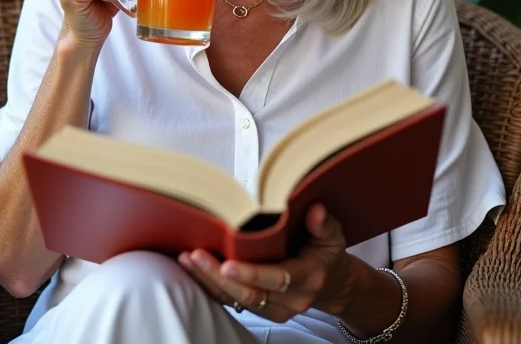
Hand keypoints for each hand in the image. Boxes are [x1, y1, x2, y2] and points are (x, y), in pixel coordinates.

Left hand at [178, 204, 354, 322]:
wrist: (330, 285)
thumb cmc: (327, 255)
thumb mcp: (333, 237)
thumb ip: (324, 224)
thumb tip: (316, 211)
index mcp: (308, 279)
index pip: (277, 279)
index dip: (251, 273)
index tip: (228, 263)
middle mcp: (290, 300)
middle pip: (250, 294)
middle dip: (219, 276)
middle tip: (196, 255)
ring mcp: (274, 309)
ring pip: (236, 300)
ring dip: (208, 281)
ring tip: (187, 259)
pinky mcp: (259, 309)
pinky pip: (231, 301)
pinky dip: (209, 286)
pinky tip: (191, 268)